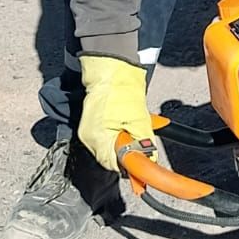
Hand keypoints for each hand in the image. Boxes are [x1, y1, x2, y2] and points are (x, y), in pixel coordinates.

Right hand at [76, 55, 154, 171]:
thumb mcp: (139, 119)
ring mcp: (88, 131)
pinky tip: (124, 125)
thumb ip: (144, 143)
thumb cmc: (122, 89)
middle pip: (110, 158)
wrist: (110, 68)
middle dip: (127, 153)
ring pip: (109, 148)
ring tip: (131, 128)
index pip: (114, 165)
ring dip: (123, 143)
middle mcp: (88, 138)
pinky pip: (105, 138)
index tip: (142, 170)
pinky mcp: (91, 124)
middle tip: (140, 143)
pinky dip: (117, 135)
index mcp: (97, 138)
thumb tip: (150, 158)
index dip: (130, 166)